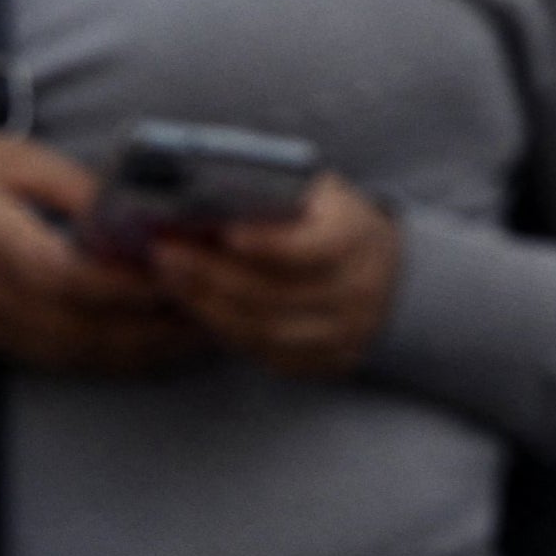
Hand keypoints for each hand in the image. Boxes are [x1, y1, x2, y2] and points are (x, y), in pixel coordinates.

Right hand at [0, 139, 196, 373]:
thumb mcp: (0, 157)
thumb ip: (68, 186)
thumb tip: (131, 204)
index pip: (78, 279)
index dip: (136, 282)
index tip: (192, 269)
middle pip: (90, 329)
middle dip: (159, 327)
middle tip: (224, 310)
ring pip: (78, 355)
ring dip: (142, 352)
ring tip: (204, 335)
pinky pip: (56, 359)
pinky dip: (107, 358)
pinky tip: (147, 348)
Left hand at [144, 175, 403, 380]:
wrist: (390, 275)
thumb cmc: (335, 222)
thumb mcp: (321, 194)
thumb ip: (278, 194)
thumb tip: (209, 194)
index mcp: (357, 237)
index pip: (310, 247)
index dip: (266, 244)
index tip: (223, 232)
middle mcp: (356, 290)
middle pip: (273, 293)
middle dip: (211, 274)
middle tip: (164, 255)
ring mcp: (344, 332)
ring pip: (264, 330)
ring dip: (209, 307)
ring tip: (170, 281)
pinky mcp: (328, 361)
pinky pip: (268, 355)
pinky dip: (228, 332)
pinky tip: (199, 309)